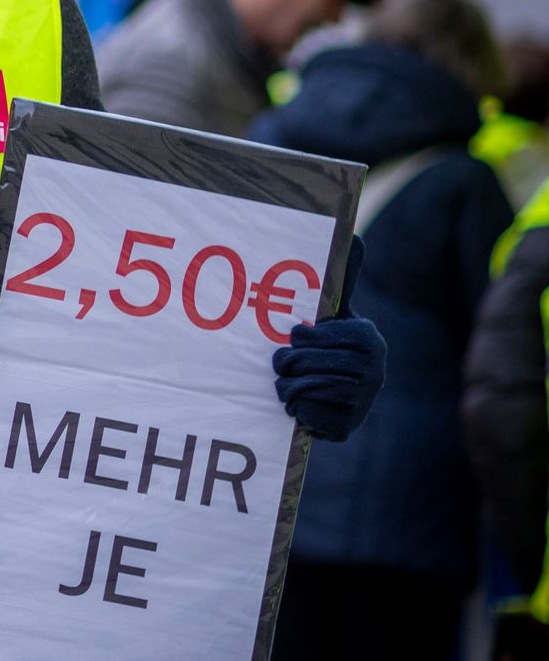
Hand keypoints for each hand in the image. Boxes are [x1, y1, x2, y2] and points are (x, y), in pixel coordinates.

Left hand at [272, 237, 384, 441]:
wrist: (331, 395)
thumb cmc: (326, 345)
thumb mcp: (332, 311)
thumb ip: (339, 276)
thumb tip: (351, 232)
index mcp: (368, 339)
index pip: (309, 337)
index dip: (296, 339)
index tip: (301, 338)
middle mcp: (374, 371)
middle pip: (301, 365)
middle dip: (285, 365)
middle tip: (287, 364)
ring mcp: (362, 402)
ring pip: (300, 390)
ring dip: (286, 388)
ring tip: (293, 383)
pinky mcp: (345, 428)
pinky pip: (305, 416)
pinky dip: (296, 411)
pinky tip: (304, 406)